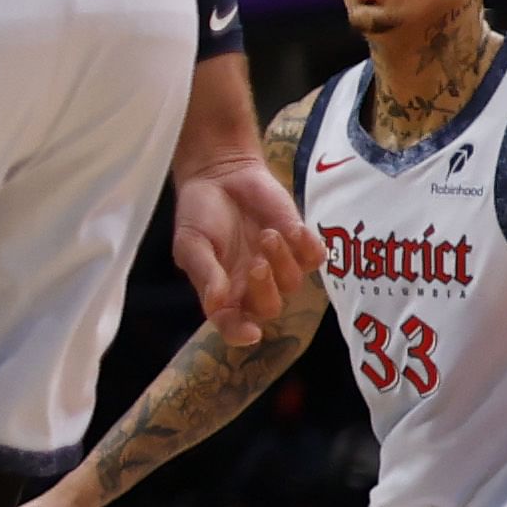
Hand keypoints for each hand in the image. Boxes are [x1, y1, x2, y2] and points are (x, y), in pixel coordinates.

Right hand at [167, 145, 323, 347]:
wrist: (222, 174)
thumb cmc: (199, 211)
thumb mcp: (191, 242)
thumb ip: (205, 273)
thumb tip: (215, 305)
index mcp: (222, 290)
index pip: (231, 323)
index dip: (240, 332)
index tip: (249, 333)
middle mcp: (252, 284)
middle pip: (268, 308)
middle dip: (265, 289)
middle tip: (255, 262)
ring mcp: (280, 265)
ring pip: (293, 283)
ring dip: (282, 260)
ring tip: (267, 233)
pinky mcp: (301, 244)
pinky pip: (315, 258)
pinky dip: (307, 246)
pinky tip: (292, 228)